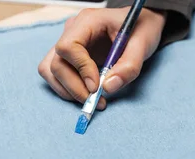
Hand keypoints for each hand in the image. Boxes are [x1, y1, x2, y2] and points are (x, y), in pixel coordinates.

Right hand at [38, 7, 165, 108]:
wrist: (141, 24)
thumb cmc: (142, 28)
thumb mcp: (143, 44)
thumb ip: (129, 66)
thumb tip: (108, 87)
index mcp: (88, 21)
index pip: (68, 47)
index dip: (80, 69)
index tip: (97, 86)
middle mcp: (72, 31)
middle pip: (56, 63)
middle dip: (74, 87)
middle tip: (97, 101)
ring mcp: (69, 43)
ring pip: (51, 70)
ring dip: (67, 90)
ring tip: (92, 101)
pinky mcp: (70, 56)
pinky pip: (57, 74)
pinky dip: (68, 89)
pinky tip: (87, 94)